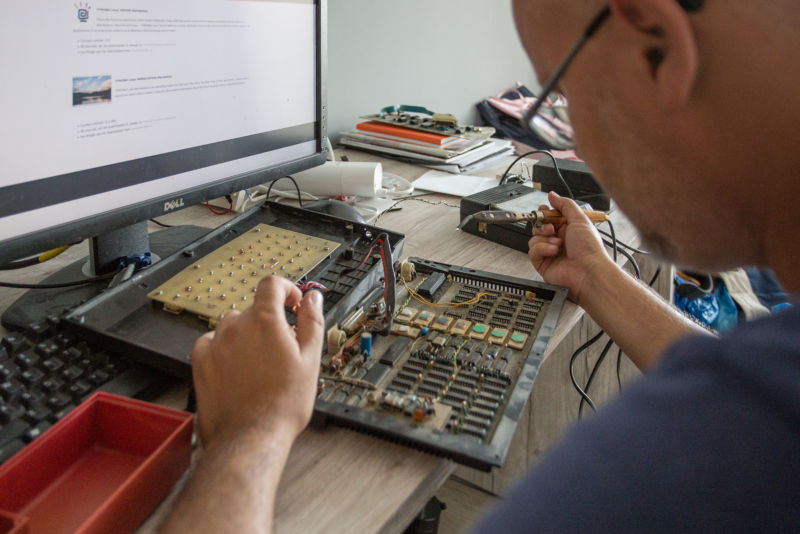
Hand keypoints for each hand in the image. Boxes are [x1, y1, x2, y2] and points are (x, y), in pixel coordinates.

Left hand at [191, 275, 324, 446]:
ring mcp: (215, 343)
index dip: (286, 289)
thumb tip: (313, 299)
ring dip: (247, 335)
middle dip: (269, 322)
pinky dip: (225, 349)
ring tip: (260, 363)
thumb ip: (312, 321)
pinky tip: (238, 370)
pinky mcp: (200, 362)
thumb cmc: (282, 405)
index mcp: (265, 321)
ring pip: (232, 326)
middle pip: (254, 309)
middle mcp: (236, 326)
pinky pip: (212, 343)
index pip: (272, 285)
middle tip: (282, 349)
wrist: (249, 438)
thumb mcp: (310, 360)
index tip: (292, 303)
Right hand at [528, 192, 612, 302]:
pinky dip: (542, 249)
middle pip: (539, 227)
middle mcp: (559, 240)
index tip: (544, 210)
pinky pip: (532, 252)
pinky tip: (553, 251)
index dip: (545, 213)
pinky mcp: (542, 263)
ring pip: (534, 239)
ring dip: (545, 239)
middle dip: (543, 225)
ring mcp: (550, 252)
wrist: (588, 272)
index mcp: (568, 229)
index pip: (550, 217)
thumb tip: (553, 195)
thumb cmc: (589, 249)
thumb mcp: (580, 219)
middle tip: (551, 228)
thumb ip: (565, 205)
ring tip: (557, 244)